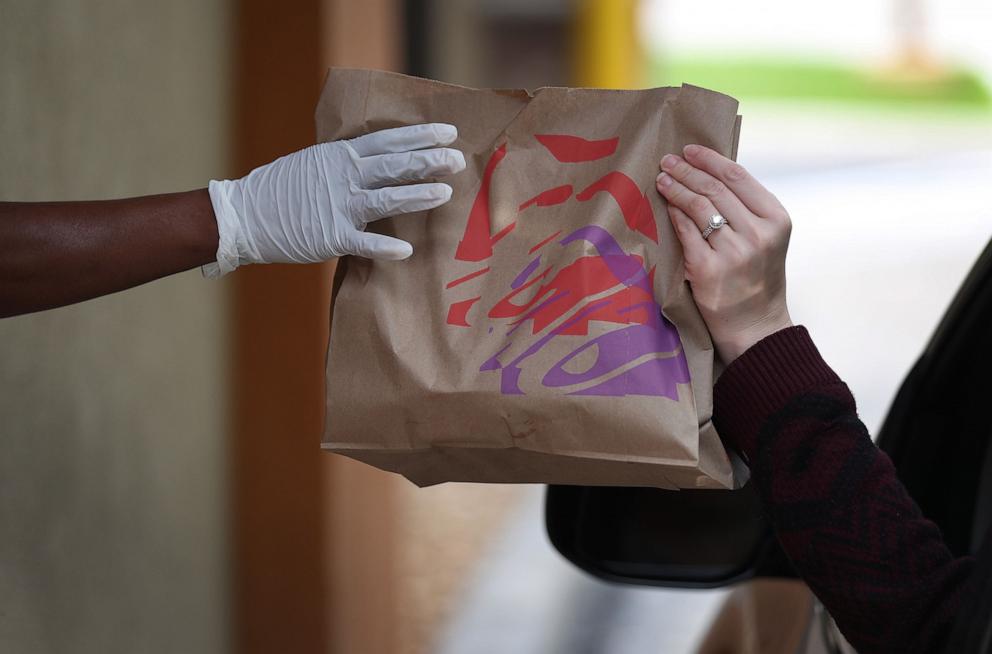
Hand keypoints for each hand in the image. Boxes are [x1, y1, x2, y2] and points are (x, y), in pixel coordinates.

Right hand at [204, 123, 465, 276]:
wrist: (243, 215)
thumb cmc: (282, 191)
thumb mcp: (315, 164)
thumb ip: (347, 163)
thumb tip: (381, 160)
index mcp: (340, 155)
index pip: (388, 140)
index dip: (420, 136)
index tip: (449, 132)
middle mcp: (343, 175)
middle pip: (394, 165)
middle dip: (429, 161)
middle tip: (459, 160)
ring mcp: (337, 205)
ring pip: (386, 198)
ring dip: (417, 195)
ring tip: (445, 193)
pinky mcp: (330, 236)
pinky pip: (363, 242)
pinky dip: (384, 247)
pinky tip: (406, 250)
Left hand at [656, 145, 792, 363]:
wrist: (756, 327)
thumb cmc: (757, 279)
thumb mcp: (767, 239)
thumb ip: (747, 210)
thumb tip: (710, 173)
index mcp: (776, 219)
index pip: (738, 177)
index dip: (710, 159)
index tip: (690, 149)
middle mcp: (758, 233)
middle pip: (714, 188)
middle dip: (687, 170)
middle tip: (667, 160)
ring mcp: (734, 252)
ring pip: (698, 207)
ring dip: (676, 187)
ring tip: (662, 178)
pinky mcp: (709, 269)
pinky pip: (686, 232)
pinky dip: (674, 214)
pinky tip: (665, 205)